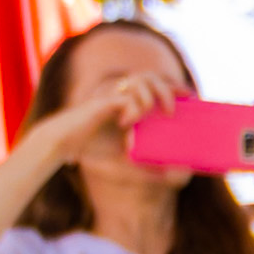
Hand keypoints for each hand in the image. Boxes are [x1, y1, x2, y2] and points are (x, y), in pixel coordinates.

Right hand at [29, 76, 169, 170]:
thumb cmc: (92, 149)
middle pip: (149, 77)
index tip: (190, 96)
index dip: (172, 86)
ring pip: (139, 82)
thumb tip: (180, 175)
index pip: (155, 86)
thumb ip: (151, 167)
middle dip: (167, 88)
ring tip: (155, 114)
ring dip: (151, 96)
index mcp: (130, 103)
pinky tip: (128, 124)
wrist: (64, 145)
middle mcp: (122, 95)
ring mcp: (111, 96)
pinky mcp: (101, 103)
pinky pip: (123, 98)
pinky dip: (132, 109)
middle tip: (175, 109)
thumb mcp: (128, 162)